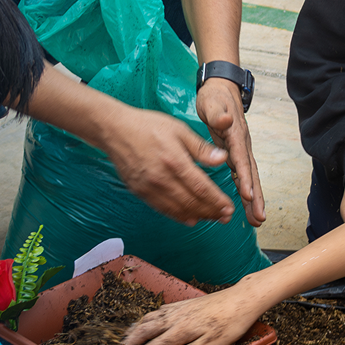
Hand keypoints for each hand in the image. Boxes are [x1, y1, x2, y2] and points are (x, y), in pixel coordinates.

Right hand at [96, 105, 234, 225]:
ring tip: (212, 219)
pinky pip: (163, 209)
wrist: (115, 130)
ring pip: (178, 209)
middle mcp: (162, 178)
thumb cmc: (148, 126)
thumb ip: (201, 148)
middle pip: (191, 202)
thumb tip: (222, 159)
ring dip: (198, 216)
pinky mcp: (140, 192)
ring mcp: (149, 187)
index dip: (217, 201)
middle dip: (211, 212)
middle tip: (225, 217)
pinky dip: (179, 216)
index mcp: (175, 161)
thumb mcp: (179, 130)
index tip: (229, 208)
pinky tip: (190, 218)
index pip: (201, 188)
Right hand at [123, 283, 272, 344]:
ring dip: (136, 328)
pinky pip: (159, 310)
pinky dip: (148, 316)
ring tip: (127, 337)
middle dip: (132, 342)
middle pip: (145, 330)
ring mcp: (178, 309)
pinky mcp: (184, 304)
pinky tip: (148, 319)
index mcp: (180, 332)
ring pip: (150, 318)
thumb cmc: (229, 325)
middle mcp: (174, 318)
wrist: (241, 300)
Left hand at [196, 78, 265, 226]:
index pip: (241, 158)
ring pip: (249, 179)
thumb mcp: (212, 102)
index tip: (247, 194)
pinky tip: (247, 208)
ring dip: (253, 199)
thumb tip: (224, 119)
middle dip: (256, 196)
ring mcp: (240, 151)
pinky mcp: (235, 155)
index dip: (245, 177)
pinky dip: (245, 193)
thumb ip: (217, 112)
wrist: (221, 91)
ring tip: (257, 220)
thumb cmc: (215, 98)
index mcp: (235, 135)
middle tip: (259, 217)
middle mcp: (242, 145)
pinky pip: (241, 177)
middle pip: (251, 174)